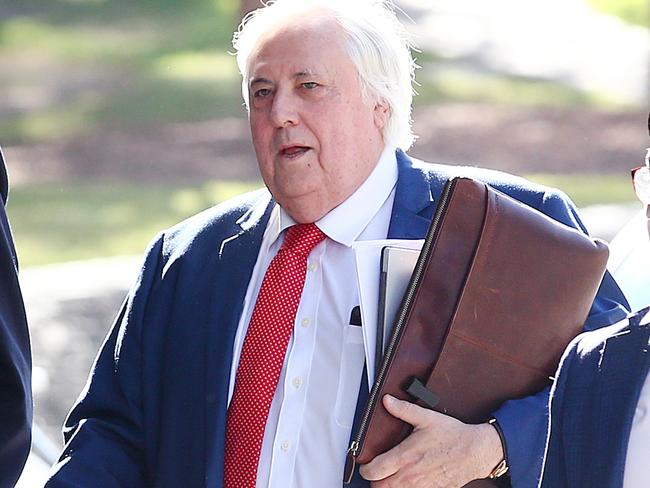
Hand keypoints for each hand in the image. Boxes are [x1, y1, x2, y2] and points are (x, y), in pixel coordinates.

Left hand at [358, 394, 503, 487]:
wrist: (475, 451)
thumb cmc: (453, 436)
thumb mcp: (426, 418)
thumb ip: (404, 410)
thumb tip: (388, 401)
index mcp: (405, 456)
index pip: (374, 471)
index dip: (365, 469)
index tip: (366, 464)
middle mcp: (410, 475)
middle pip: (379, 487)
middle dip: (375, 480)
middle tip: (376, 471)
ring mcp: (420, 486)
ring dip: (389, 486)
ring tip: (389, 477)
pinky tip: (407, 481)